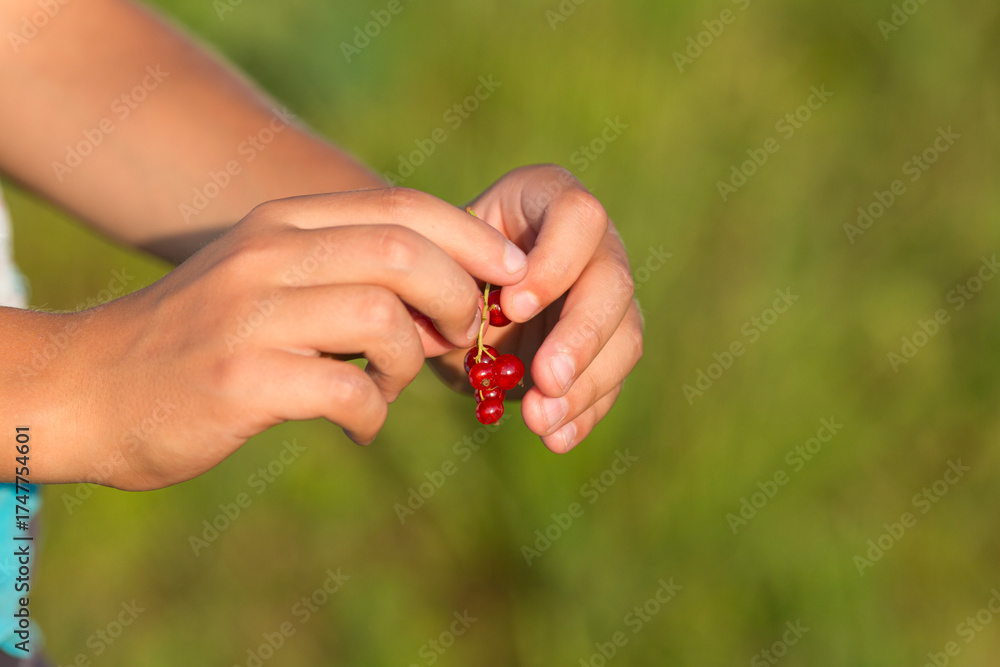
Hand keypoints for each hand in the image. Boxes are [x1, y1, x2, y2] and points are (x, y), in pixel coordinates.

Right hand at [57, 189, 527, 489]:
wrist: (91, 388)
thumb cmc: (199, 339)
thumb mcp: (263, 277)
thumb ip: (339, 267)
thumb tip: (442, 286)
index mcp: (282, 223)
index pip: (400, 206)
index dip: (471, 239)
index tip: (509, 276)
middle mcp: (268, 255)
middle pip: (404, 253)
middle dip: (458, 301)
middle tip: (458, 341)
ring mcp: (251, 315)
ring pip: (383, 315)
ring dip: (411, 362)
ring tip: (390, 385)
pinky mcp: (241, 380)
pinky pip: (347, 391)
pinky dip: (373, 416)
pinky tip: (359, 428)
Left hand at [430, 165, 643, 453]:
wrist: (444, 295)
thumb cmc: (436, 264)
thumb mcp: (435, 261)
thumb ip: (451, 279)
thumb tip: (470, 322)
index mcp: (549, 198)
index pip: (579, 217)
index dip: (556, 263)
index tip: (514, 306)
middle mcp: (592, 243)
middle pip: (613, 282)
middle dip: (581, 337)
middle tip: (545, 380)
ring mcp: (606, 296)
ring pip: (625, 337)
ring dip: (586, 385)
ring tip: (540, 421)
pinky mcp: (606, 347)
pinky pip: (610, 380)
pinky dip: (584, 413)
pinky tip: (556, 437)